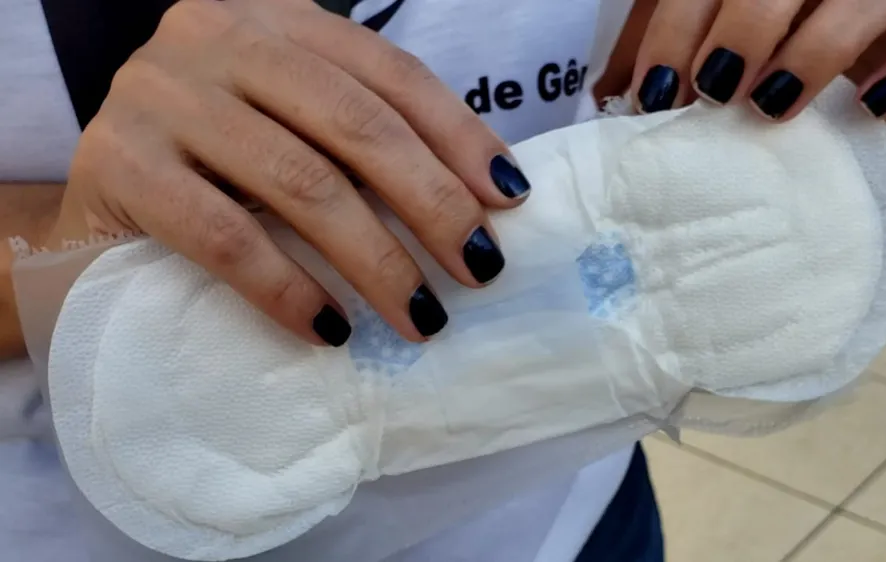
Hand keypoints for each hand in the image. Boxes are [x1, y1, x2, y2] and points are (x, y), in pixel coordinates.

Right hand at [57, 0, 532, 346]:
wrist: (104, 200)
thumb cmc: (220, 168)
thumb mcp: (294, 129)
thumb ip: (363, 144)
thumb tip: (482, 207)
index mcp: (276, 22)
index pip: (389, 74)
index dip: (458, 137)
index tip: (508, 202)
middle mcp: (217, 37)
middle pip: (355, 123)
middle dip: (430, 203)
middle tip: (477, 270)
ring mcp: (161, 94)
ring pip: (299, 181)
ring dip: (375, 258)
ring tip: (421, 315)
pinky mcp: (119, 163)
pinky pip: (223, 235)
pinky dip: (286, 287)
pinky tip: (330, 328)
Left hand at [629, 0, 885, 167]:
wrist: (849, 144)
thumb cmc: (769, 103)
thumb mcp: (714, 81)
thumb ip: (672, 70)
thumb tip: (608, 96)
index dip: (678, 28)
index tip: (657, 94)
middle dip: (744, 27)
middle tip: (717, 90)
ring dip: (817, 46)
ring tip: (775, 103)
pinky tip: (867, 106)